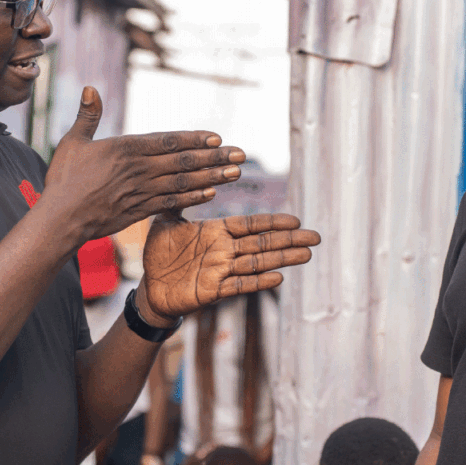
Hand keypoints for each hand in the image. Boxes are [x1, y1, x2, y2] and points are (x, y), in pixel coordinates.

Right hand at [45, 87, 245, 241]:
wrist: (60, 218)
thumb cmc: (64, 180)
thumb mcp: (74, 142)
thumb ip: (88, 116)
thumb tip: (91, 88)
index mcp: (126, 148)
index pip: (169, 141)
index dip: (195, 139)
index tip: (217, 138)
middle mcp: (139, 169)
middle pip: (184, 161)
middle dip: (215, 157)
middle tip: (241, 155)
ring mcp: (142, 191)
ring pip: (184, 182)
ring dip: (213, 177)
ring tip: (235, 173)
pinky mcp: (140, 210)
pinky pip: (173, 203)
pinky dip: (193, 198)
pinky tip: (211, 194)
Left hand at [138, 213, 320, 323]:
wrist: (149, 285)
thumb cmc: (159, 252)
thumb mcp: (164, 221)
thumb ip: (177, 200)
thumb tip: (185, 173)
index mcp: (215, 232)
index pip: (250, 225)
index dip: (272, 223)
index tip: (296, 220)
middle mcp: (223, 251)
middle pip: (262, 243)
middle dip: (289, 240)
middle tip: (315, 237)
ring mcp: (220, 271)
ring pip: (257, 263)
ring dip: (282, 259)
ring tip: (306, 255)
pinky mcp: (212, 291)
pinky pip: (239, 286)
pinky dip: (258, 282)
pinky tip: (278, 277)